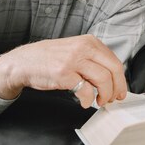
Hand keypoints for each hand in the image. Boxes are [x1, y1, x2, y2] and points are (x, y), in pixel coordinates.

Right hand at [0, 34, 126, 107]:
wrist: (24, 62)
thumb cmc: (50, 58)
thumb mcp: (75, 50)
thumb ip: (93, 59)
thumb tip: (112, 77)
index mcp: (89, 42)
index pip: (114, 61)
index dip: (120, 80)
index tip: (120, 91)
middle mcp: (83, 48)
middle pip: (113, 69)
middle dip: (116, 88)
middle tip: (112, 99)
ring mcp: (73, 60)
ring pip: (103, 79)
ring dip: (104, 95)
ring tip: (99, 101)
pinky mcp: (64, 74)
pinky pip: (85, 90)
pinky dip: (88, 100)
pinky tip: (85, 103)